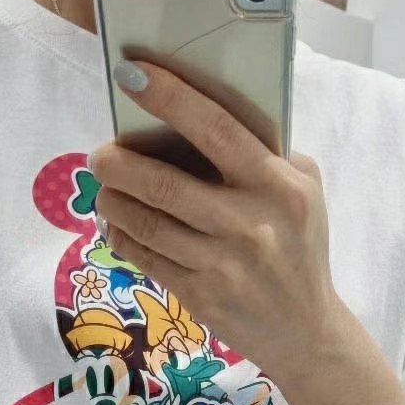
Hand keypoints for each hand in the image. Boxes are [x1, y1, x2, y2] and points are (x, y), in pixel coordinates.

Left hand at [91, 59, 340, 387]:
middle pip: (165, 184)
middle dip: (120, 164)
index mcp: (276, 186)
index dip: (170, 99)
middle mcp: (248, 224)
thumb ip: (268, 155)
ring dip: (114, 201)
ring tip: (104, 188)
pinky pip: (147, 258)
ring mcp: (221, 264)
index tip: (132, 74)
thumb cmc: (300, 248)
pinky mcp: (200, 296)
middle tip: (100, 154)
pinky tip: (118, 224)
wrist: (304, 330)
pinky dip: (123, 237)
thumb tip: (205, 116)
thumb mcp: (304, 192)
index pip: (216, 131)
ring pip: (147, 224)